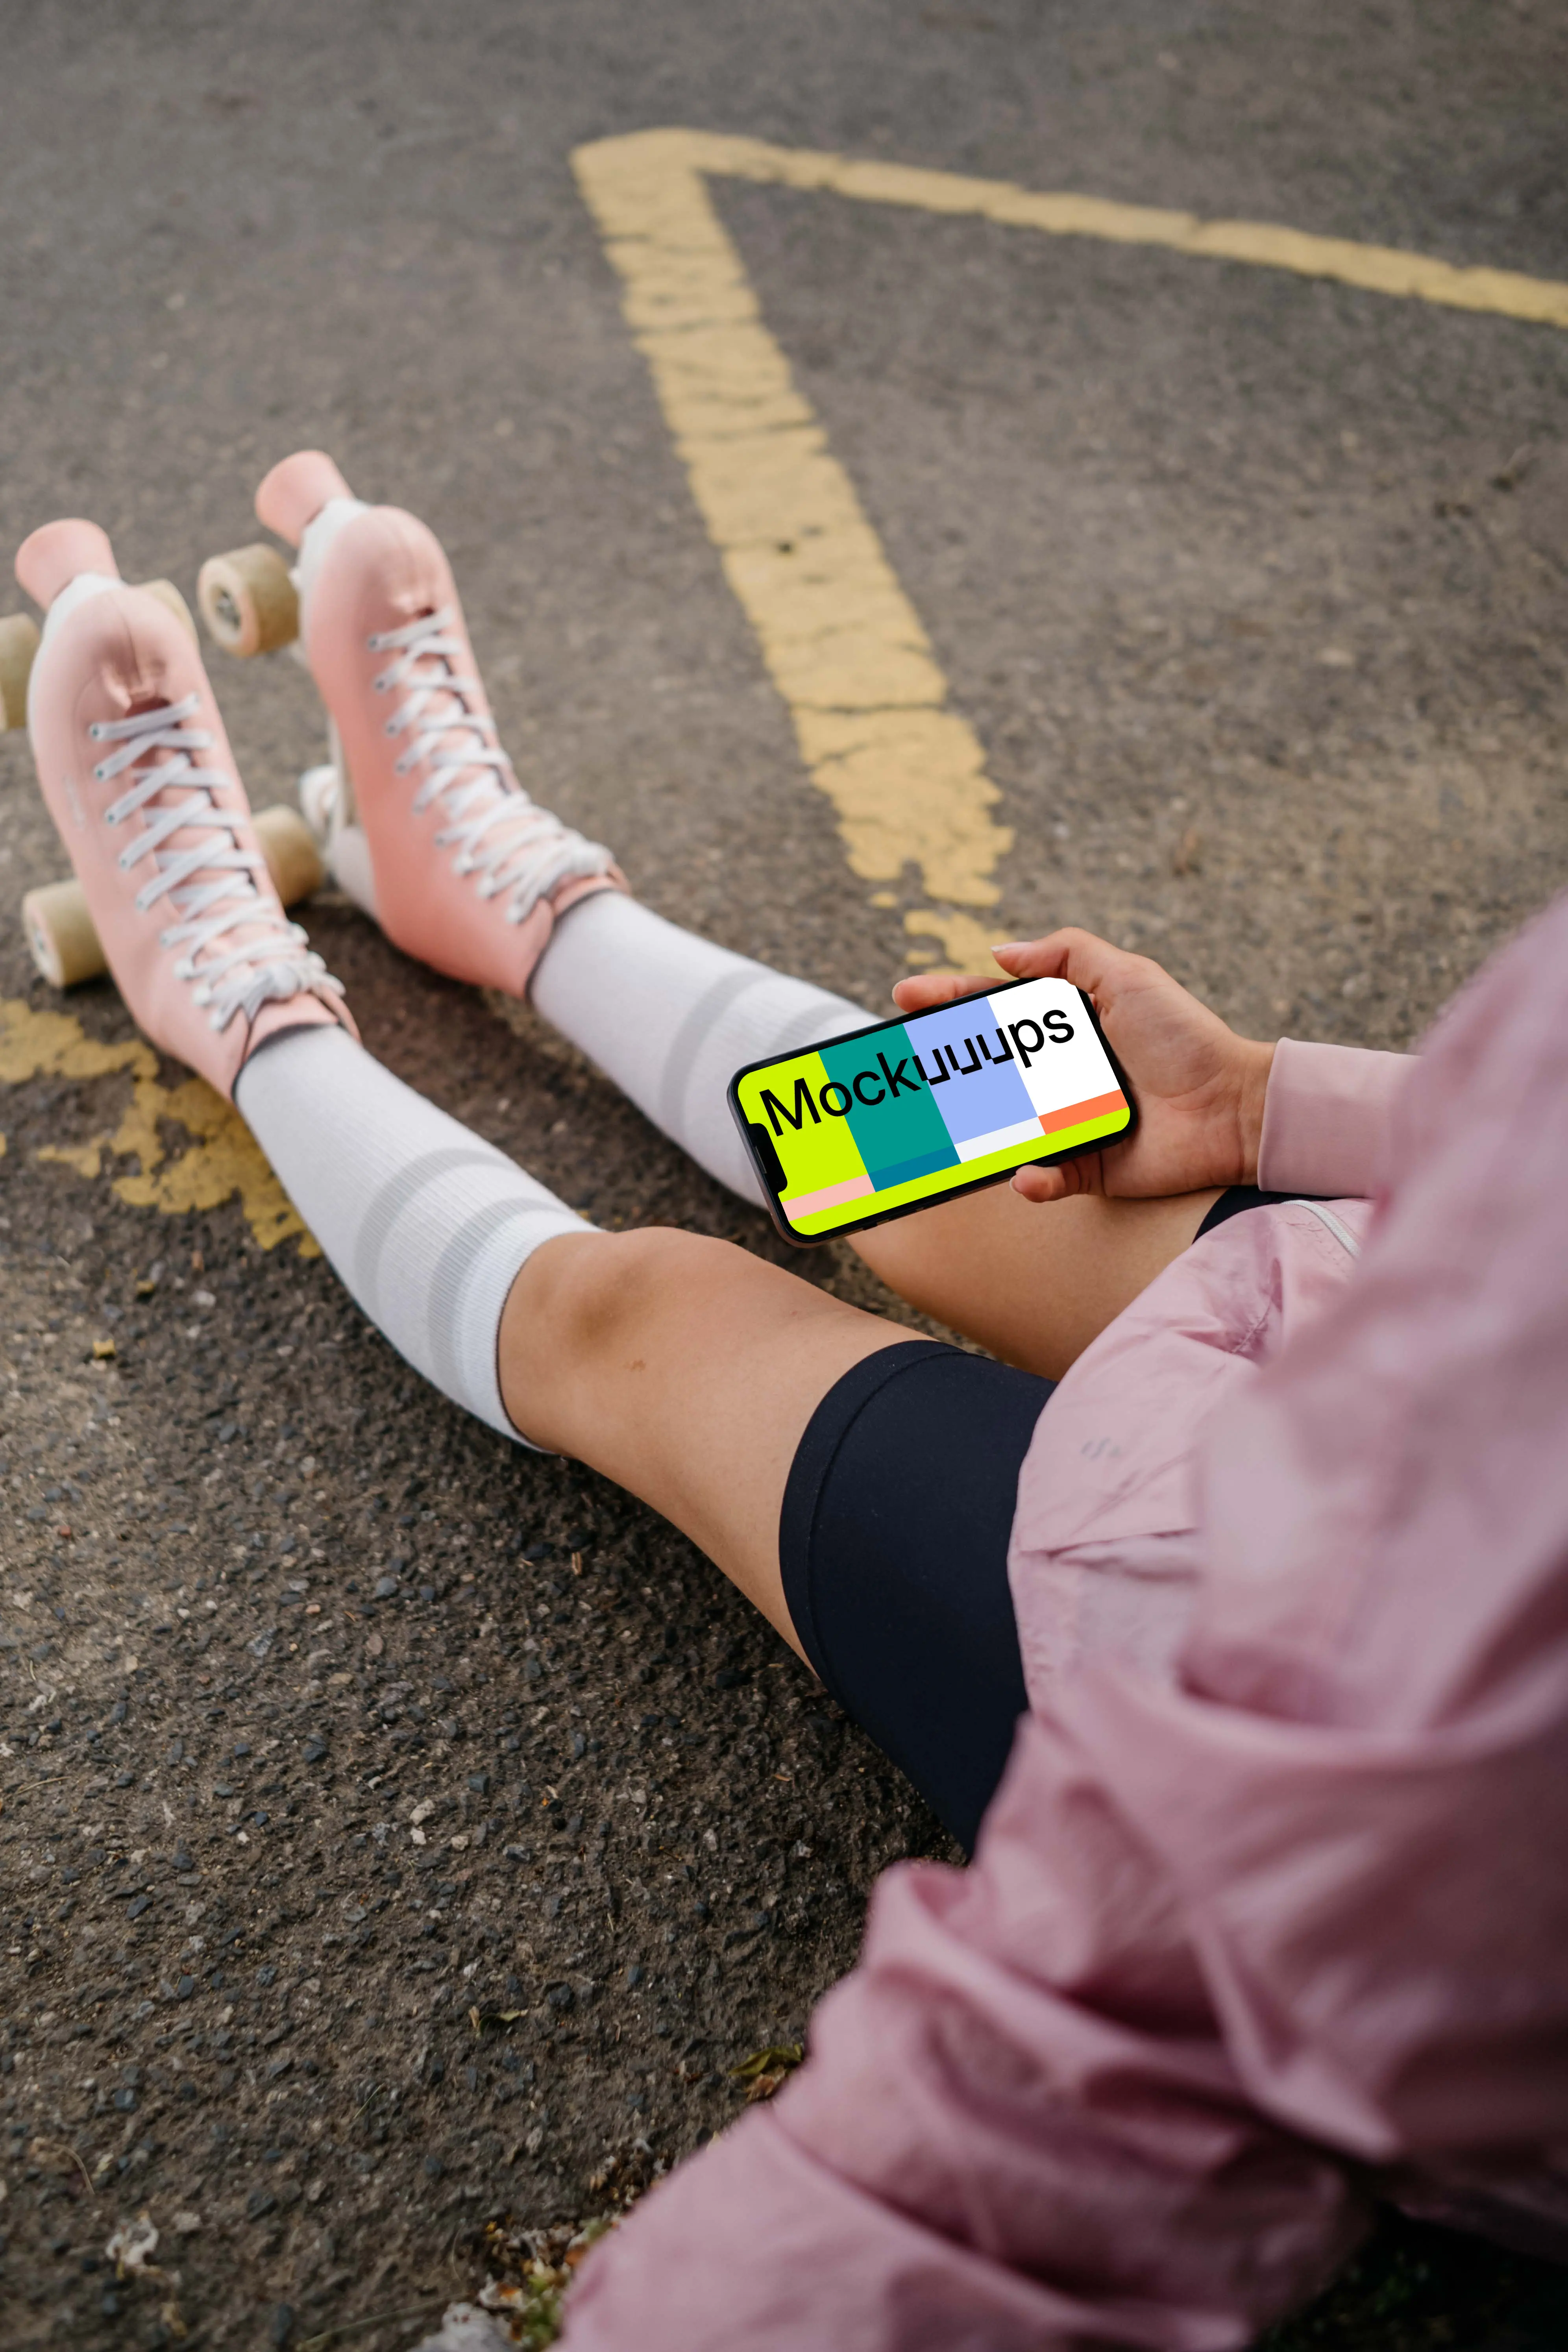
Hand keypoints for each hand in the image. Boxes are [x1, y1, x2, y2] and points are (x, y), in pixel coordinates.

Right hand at [892, 929, 1273, 1202]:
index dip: (950, 1000)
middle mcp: (1062, 1076)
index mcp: (1068, 1028)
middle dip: (945, 1068)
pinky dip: (1033, 1179)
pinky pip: (1045, 1177)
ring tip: (948, 1125)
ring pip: (1004, 1128)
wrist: (1233, 1108)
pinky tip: (1026, 1173)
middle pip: (987, 1069)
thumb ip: (1068, 952)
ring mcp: (1070, 1123)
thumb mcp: (1129, 976)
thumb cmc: (1185, 1039)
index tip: (907, 997)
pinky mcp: (1088, 1169)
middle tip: (910, 1066)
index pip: (996, 1010)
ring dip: (974, 1129)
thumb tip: (1000, 951)